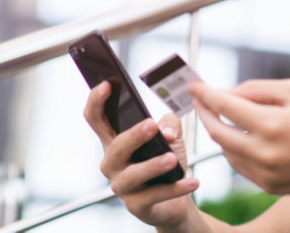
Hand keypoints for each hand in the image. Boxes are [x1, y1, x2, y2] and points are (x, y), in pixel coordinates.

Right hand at [84, 81, 199, 229]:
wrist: (175, 199)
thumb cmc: (167, 160)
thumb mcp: (171, 137)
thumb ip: (169, 124)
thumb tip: (166, 129)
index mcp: (115, 141)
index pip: (97, 119)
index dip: (97, 101)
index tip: (107, 84)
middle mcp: (113, 163)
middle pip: (116, 146)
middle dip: (134, 135)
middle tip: (152, 125)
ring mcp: (122, 186)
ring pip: (133, 175)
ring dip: (153, 165)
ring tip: (172, 158)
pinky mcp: (136, 205)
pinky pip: (154, 195)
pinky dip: (175, 188)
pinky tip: (192, 181)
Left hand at [189, 79, 289, 195]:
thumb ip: (258, 89)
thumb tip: (227, 93)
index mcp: (273, 124)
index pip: (225, 106)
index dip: (206, 94)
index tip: (194, 86)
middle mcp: (265, 152)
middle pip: (218, 132)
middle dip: (205, 114)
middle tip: (201, 101)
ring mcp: (266, 174)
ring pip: (227, 151)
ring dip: (221, 132)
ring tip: (227, 116)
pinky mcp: (269, 187)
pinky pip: (240, 165)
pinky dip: (235, 149)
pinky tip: (243, 136)